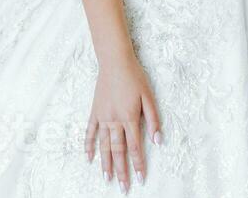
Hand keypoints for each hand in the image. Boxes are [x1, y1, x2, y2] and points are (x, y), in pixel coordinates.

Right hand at [85, 54, 160, 192]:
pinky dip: (89, 146)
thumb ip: (153, 120)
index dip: (138, 165)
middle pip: (118, 151)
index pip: (135, 147)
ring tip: (107, 179)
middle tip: (123, 187)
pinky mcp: (94, 111)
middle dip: (121, 171)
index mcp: (130, 118)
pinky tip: (89, 158)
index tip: (140, 179)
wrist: (115, 61)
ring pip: (104, 145)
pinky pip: (90, 132)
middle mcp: (114, 121)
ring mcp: (102, 117)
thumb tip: (158, 141)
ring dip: (105, 164)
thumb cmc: (134, 77)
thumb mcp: (149, 96)